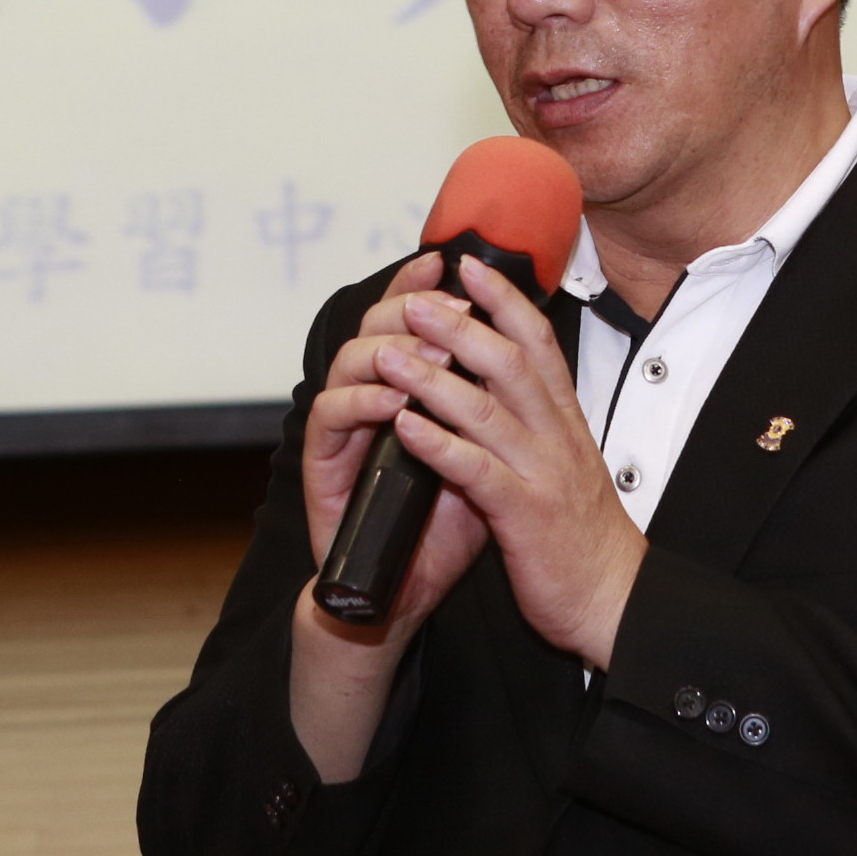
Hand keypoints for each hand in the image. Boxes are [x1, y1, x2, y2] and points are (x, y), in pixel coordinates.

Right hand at [290, 253, 493, 780]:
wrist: (410, 593)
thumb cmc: (450, 529)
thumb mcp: (492, 456)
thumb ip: (498, 407)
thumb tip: (532, 351)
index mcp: (410, 391)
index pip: (411, 321)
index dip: (425, 287)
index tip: (453, 262)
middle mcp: (372, 401)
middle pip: (375, 326)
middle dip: (406, 309)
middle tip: (439, 307)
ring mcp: (345, 432)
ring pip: (348, 361)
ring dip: (388, 352)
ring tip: (424, 356)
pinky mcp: (324, 466)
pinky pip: (330, 417)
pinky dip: (360, 403)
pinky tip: (392, 403)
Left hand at [375, 255, 645, 670]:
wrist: (615, 599)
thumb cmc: (582, 536)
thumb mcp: (564, 464)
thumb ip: (535, 421)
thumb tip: (499, 379)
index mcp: (565, 421)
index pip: (539, 343)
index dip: (503, 300)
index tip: (469, 267)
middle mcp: (557, 438)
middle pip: (510, 363)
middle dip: (460, 325)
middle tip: (418, 300)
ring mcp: (542, 475)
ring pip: (485, 411)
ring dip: (432, 378)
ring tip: (388, 356)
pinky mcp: (525, 516)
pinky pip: (476, 471)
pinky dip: (438, 444)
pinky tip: (405, 427)